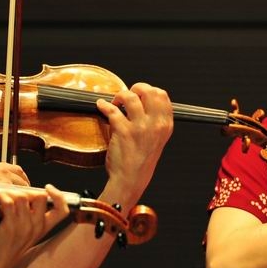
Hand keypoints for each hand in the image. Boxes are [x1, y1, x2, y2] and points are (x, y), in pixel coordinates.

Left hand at [0, 184, 69, 267]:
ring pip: (23, 196)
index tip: (48, 188)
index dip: (59, 196)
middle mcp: (37, 227)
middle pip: (42, 197)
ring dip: (9, 191)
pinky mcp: (11, 226)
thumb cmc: (7, 250)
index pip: (63, 210)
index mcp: (43, 229)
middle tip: (14, 191)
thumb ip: (31, 218)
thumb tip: (26, 197)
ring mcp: (25, 226)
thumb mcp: (26, 234)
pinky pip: (8, 201)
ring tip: (0, 192)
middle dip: (27, 189)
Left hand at [97, 82, 173, 202]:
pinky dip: (103, 105)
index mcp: (165, 125)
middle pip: (148, 90)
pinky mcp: (123, 131)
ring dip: (119, 96)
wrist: (130, 180)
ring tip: (114, 102)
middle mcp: (155, 124)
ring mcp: (140, 127)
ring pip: (130, 96)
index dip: (147, 90)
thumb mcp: (155, 139)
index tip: (139, 94)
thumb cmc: (140, 161)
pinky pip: (112, 110)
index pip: (162, 95)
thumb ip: (152, 120)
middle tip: (126, 95)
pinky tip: (101, 106)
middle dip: (135, 88)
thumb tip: (138, 101)